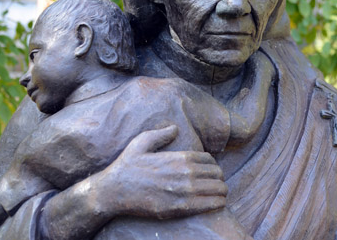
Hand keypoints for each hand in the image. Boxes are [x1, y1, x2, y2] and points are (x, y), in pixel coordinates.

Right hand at [106, 125, 227, 218]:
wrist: (115, 191)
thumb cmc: (127, 165)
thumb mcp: (141, 142)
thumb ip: (161, 134)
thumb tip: (175, 128)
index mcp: (180, 157)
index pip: (209, 160)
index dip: (212, 165)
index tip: (209, 170)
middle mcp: (186, 173)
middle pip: (217, 174)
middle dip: (219, 178)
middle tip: (215, 182)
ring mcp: (185, 192)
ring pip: (218, 189)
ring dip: (221, 191)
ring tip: (218, 193)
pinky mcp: (181, 208)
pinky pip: (211, 205)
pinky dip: (218, 203)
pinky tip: (217, 203)